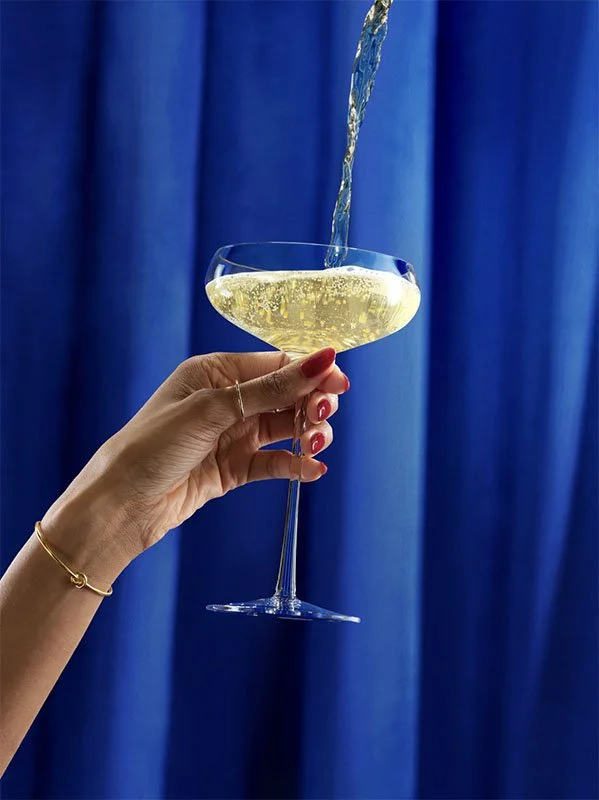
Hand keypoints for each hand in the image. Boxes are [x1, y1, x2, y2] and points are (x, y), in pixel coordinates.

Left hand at [42, 348, 347, 567]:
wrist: (122, 504)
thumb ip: (270, 389)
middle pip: (286, 395)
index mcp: (216, 373)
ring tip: (315, 444)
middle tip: (324, 416)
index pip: (275, 365)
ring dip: (308, 433)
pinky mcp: (235, 468)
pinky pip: (275, 461)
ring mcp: (233, 435)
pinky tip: (312, 470)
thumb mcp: (213, 410)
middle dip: (312, 403)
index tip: (339, 383)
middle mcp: (227, 400)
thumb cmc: (153, 444)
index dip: (310, 372)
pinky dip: (296, 464)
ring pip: (285, 427)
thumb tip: (321, 360)